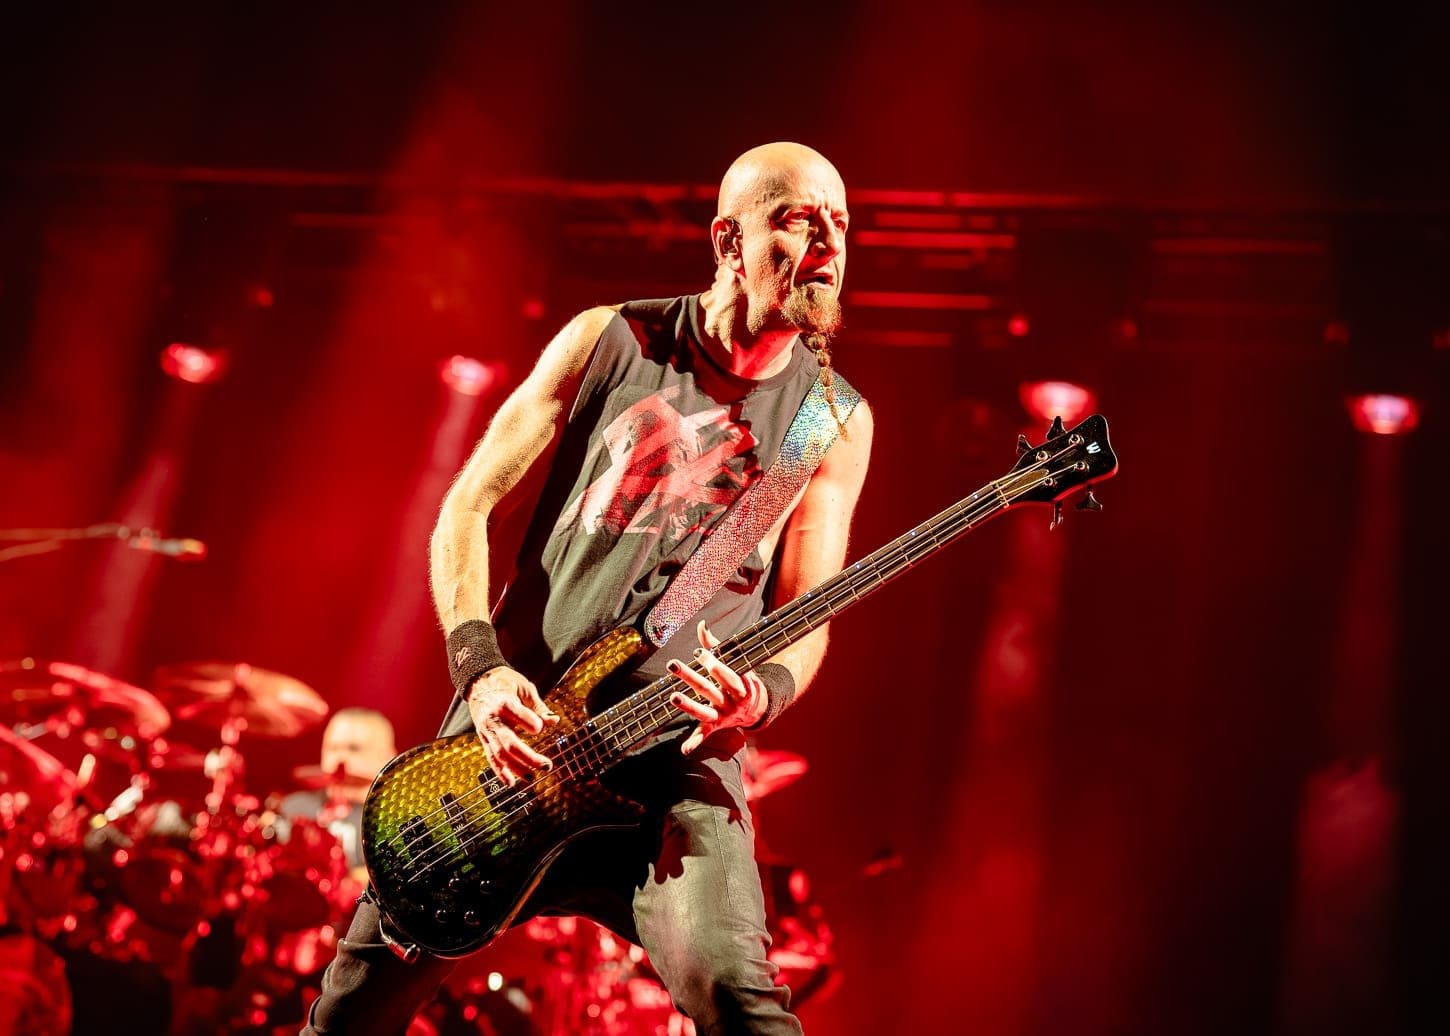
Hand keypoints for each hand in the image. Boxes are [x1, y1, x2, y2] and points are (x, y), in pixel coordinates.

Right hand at [466, 666, 558, 785]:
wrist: (478, 682)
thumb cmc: (504, 683)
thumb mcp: (524, 687)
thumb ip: (539, 706)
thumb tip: (554, 721)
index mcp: (503, 702)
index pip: (514, 713)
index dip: (527, 721)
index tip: (539, 728)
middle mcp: (493, 719)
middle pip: (508, 742)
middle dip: (527, 756)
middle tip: (546, 765)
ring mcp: (487, 731)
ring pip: (500, 754)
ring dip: (517, 768)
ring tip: (533, 777)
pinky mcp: (484, 739)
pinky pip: (491, 758)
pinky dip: (500, 771)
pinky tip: (512, 782)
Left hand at [668, 621, 769, 754]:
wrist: (758, 708)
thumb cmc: (742, 679)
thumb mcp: (735, 662)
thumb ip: (715, 645)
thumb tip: (701, 625)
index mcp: (739, 684)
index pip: (724, 673)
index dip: (711, 663)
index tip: (697, 652)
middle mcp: (731, 701)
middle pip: (707, 688)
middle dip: (690, 676)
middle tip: (672, 664)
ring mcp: (723, 715)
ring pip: (703, 711)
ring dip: (687, 705)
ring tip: (672, 696)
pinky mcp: (715, 726)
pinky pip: (704, 735)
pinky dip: (694, 743)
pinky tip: (684, 751)